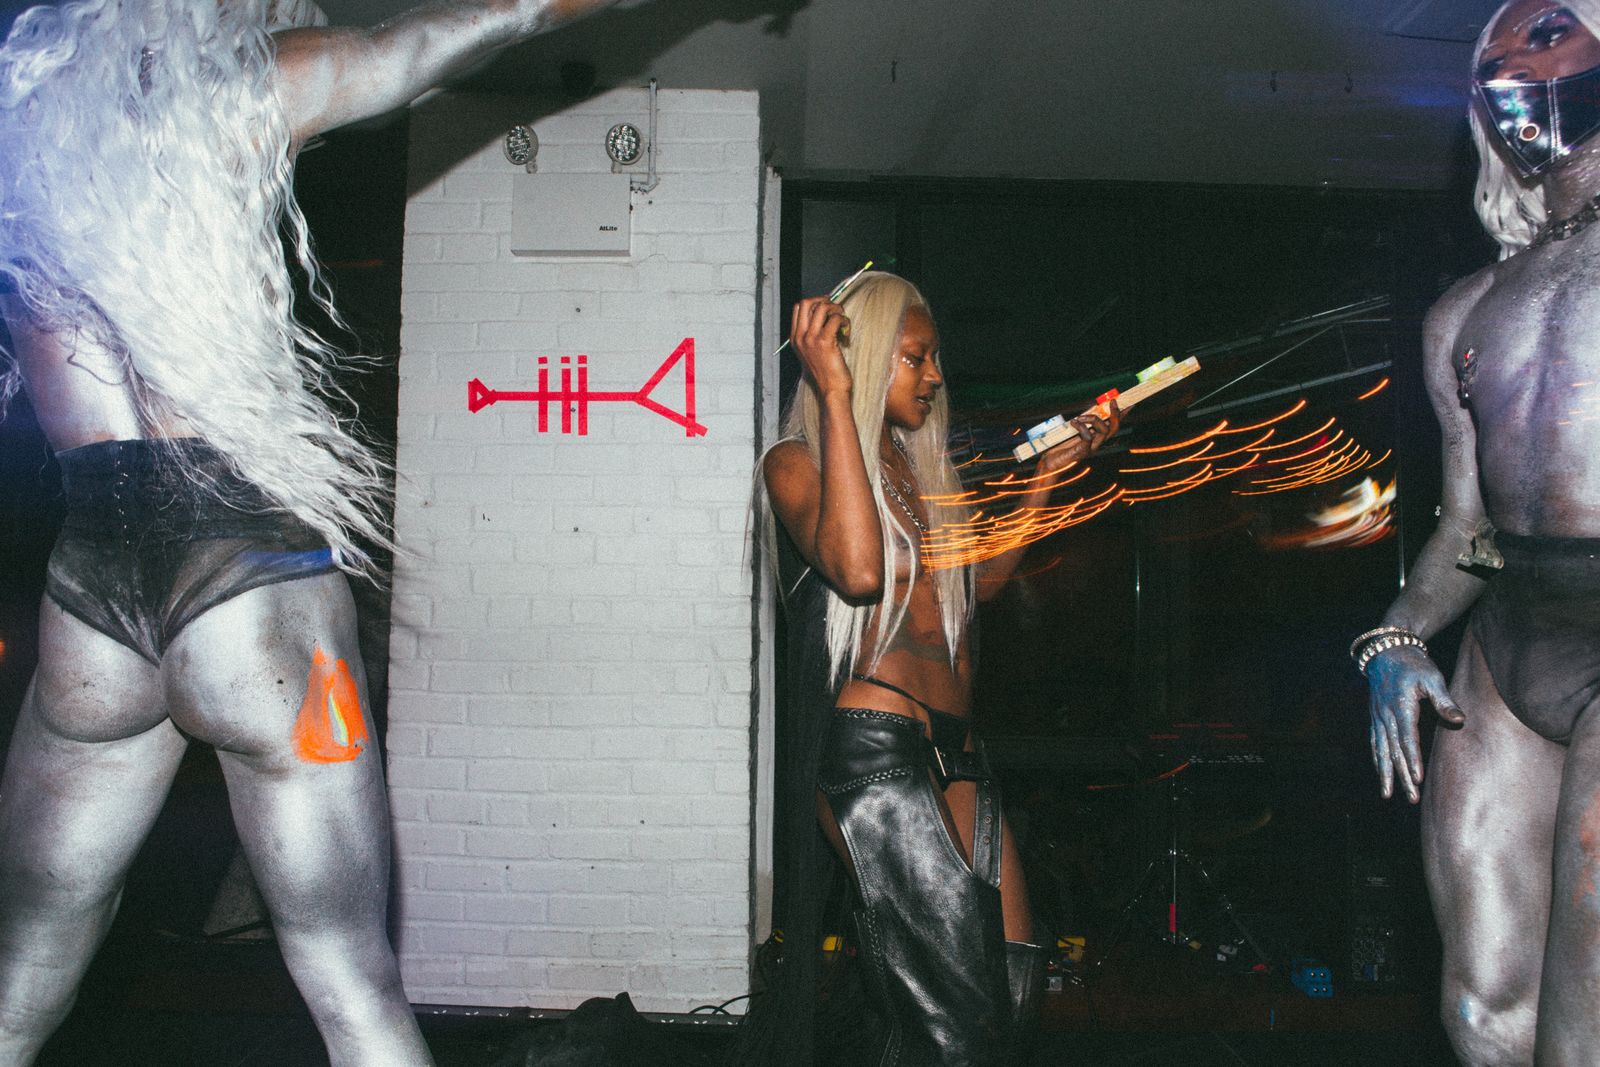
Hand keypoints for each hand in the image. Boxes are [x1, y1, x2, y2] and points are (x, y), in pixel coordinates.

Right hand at [790, 295, 852, 395]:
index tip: (827, 306)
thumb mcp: (811, 353)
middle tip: (835, 308)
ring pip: (822, 307)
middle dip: (824, 300)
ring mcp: (811, 338)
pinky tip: (846, 331)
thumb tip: (825, 313)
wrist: (831, 390)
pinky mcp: (825, 341)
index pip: (798, 308)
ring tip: (843, 319)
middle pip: (807, 302)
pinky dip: (844, 320)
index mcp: (795, 338)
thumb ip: (812, 335)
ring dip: (836, 309)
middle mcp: (800, 337)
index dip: (814, 301)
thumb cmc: (826, 373)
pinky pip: (835, 319)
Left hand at [1042, 399, 1121, 472]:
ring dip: (1093, 419)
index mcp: (1096, 437)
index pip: (1113, 425)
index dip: (1122, 415)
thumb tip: (1091, 407)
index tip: (1130, 403)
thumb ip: (1084, 421)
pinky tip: (1074, 422)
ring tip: (1079, 417)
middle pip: (1114, 428)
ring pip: (1104, 431)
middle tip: (1112, 401)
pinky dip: (1082, 427)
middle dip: (1116, 414)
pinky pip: (1088, 437)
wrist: (1051, 461)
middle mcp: (1097, 443)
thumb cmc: (1060, 445)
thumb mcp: (1073, 430)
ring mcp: (1091, 448)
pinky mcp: (1082, 451)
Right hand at [1365, 644, 1463, 803]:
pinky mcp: (1375, 718)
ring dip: (1386, 773)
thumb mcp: (1432, 677)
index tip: (1417, 779)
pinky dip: (1377, 760)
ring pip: (1381, 750)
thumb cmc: (1414, 665)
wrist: (1387, 652)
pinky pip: (1375, 743)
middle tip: (1411, 798)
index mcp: (1401, 706)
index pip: (1407, 738)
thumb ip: (1444, 700)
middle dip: (1401, 776)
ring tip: (1388, 795)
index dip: (1412, 759)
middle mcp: (1386, 715)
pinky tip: (1381, 774)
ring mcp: (1378, 718)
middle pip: (1394, 750)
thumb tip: (1459, 720)